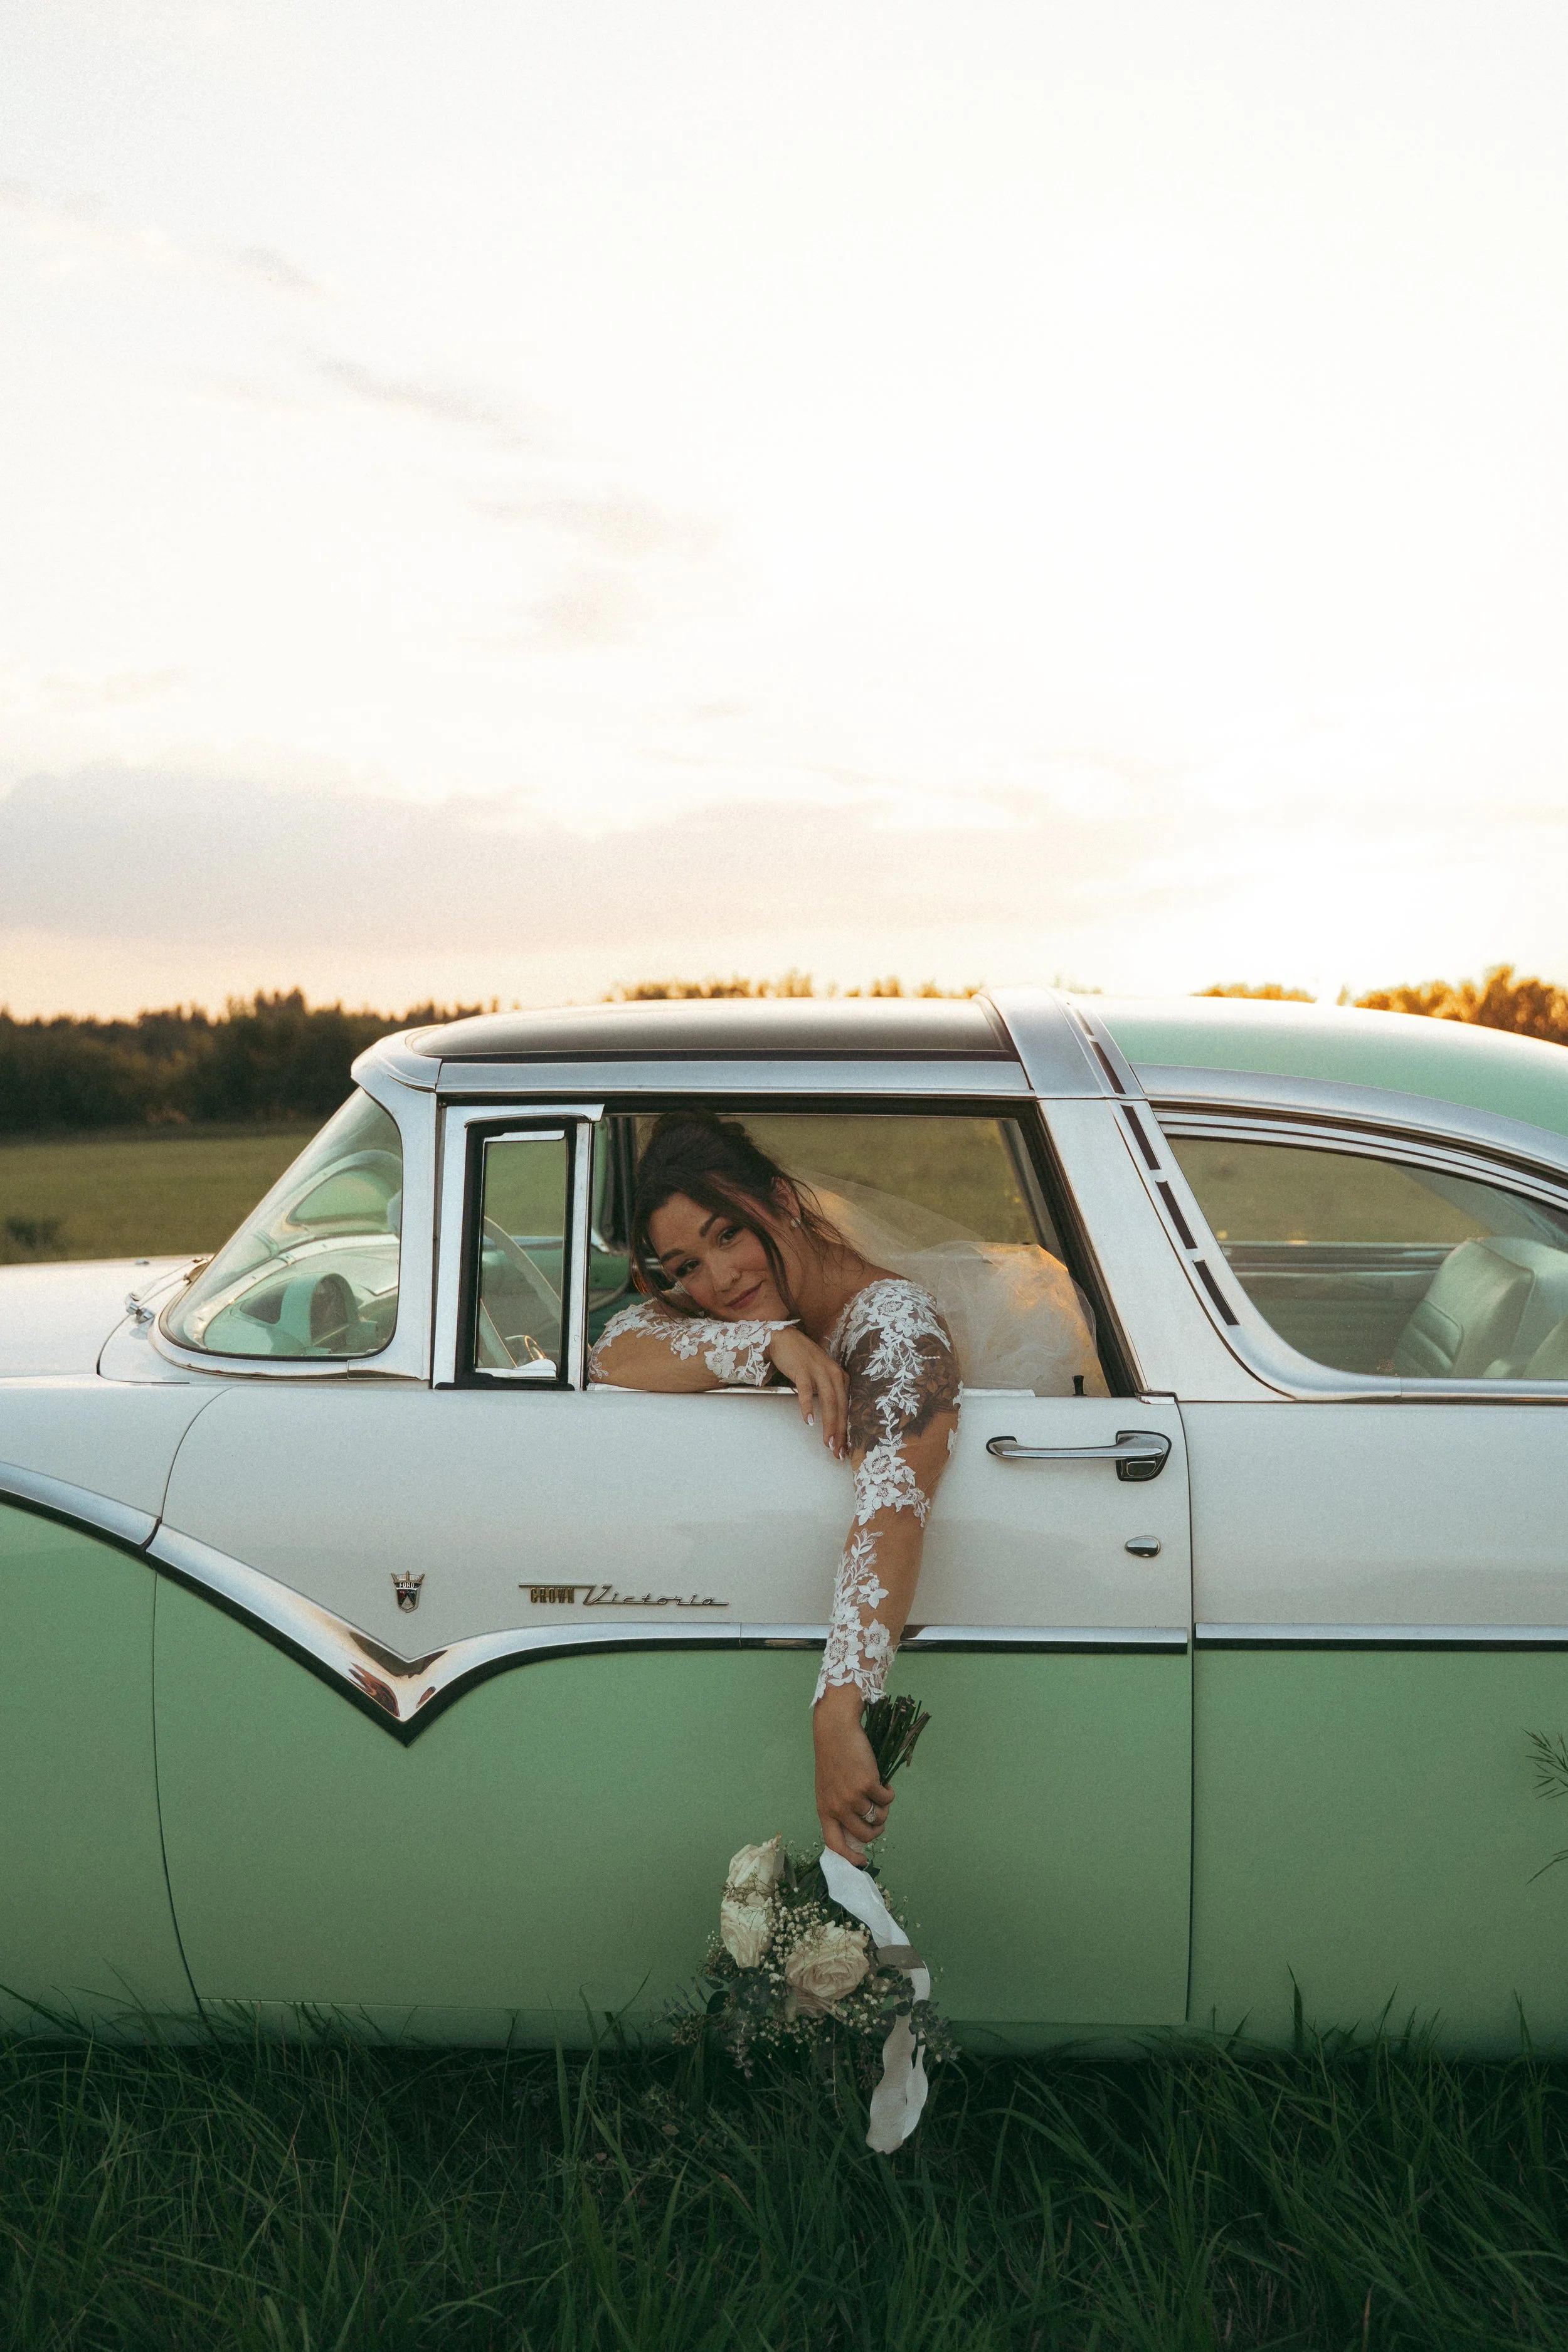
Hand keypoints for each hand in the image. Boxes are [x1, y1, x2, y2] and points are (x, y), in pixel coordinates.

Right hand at [768, 1326, 848, 1458]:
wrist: (786, 1337)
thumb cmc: (803, 1360)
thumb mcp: (822, 1376)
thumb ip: (829, 1393)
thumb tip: (833, 1420)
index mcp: (840, 1377)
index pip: (846, 1408)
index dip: (845, 1430)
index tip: (843, 1450)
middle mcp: (834, 1374)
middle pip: (840, 1407)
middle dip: (840, 1431)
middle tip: (837, 1451)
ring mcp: (819, 1371)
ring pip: (829, 1401)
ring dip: (829, 1424)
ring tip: (827, 1441)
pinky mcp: (803, 1369)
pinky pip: (807, 1391)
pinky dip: (808, 1406)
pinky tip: (809, 1421)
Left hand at [813, 1687, 893, 1865]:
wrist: (836, 1731)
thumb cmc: (833, 1759)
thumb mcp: (828, 1788)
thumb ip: (839, 1809)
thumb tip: (862, 1829)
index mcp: (824, 1810)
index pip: (834, 1844)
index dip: (849, 1858)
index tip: (863, 1861)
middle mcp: (837, 1807)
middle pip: (864, 1835)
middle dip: (877, 1829)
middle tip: (880, 1818)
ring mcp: (852, 1797)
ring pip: (878, 1818)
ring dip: (884, 1810)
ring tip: (880, 1795)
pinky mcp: (867, 1784)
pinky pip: (887, 1800)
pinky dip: (888, 1793)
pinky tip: (883, 1783)